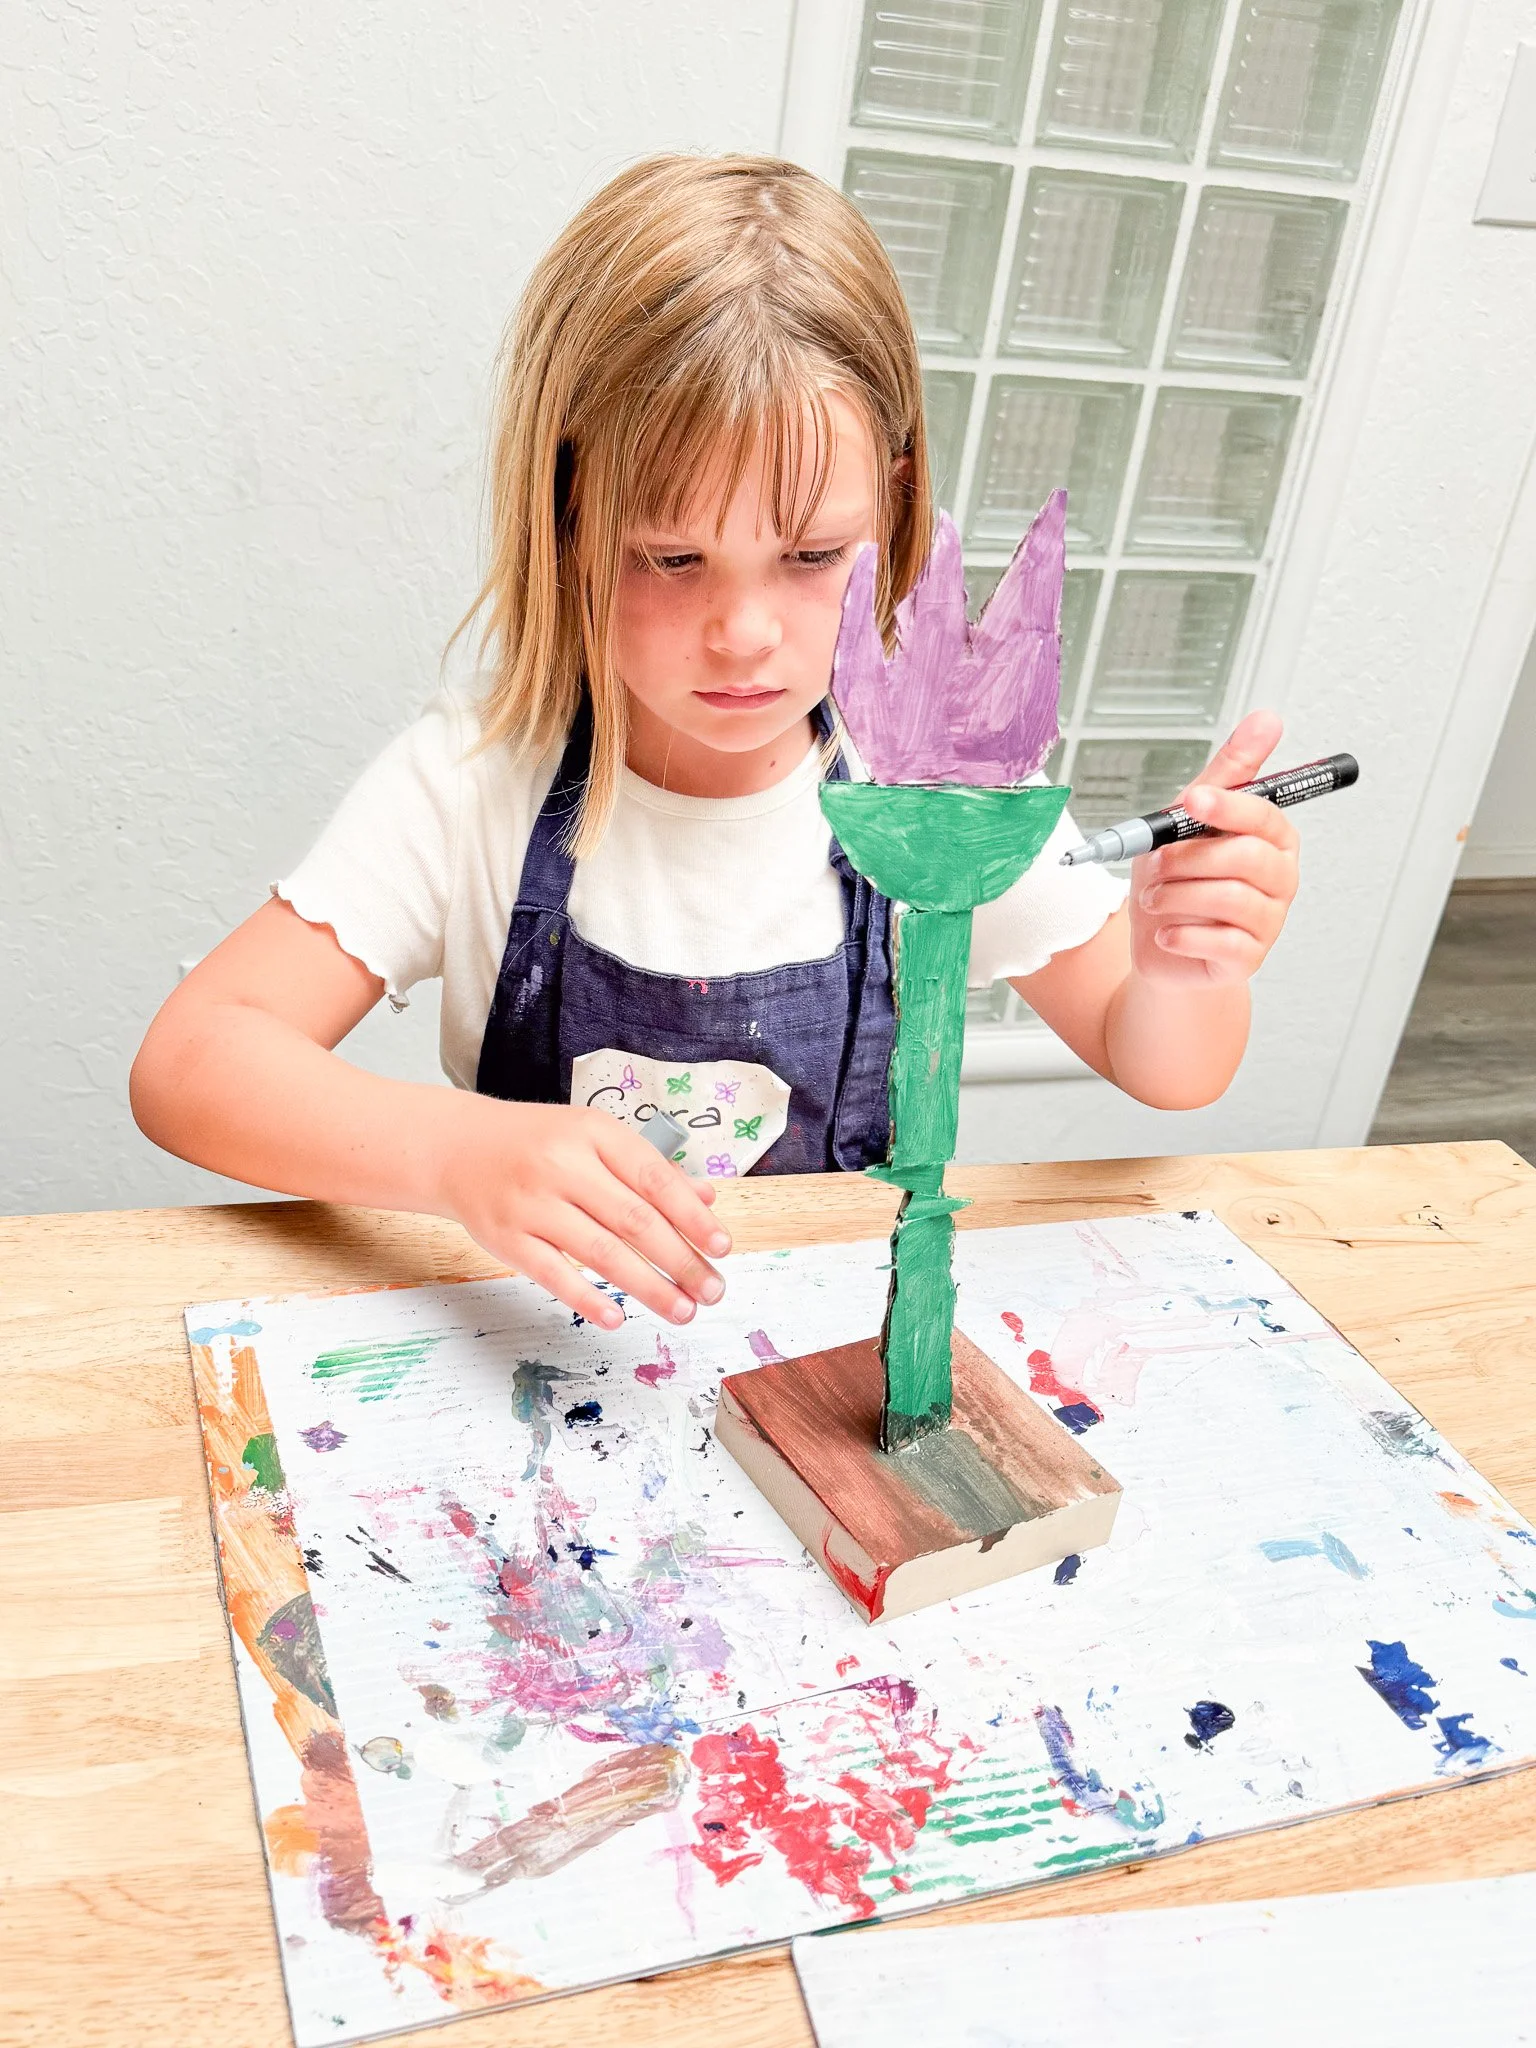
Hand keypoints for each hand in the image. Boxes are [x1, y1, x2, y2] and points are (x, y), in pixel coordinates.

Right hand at [434, 1098, 730, 1327]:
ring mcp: (532, 1203)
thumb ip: (648, 1167)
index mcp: (593, 1133)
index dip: (693, 1216)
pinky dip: (587, 1298)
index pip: (654, 1178)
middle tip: (712, 1290)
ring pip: (601, 1252)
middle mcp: (562, 1165)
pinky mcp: (506, 1238)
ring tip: (682, 1310)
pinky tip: (618, 1317)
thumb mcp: (592, 1138)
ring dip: (648, 1286)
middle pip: (634, 1220)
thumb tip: (707, 1199)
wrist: (457, 1149)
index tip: (722, 1247)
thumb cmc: (538, 1144)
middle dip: (681, 1260)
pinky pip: (553, 1274)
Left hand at [1128, 710, 1299, 987]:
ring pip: (1228, 896)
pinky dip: (1180, 934)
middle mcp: (1279, 876)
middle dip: (1187, 859)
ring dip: (1175, 895)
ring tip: (1154, 898)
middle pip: (1245, 856)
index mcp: (1272, 837)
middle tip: (1156, 865)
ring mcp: (1269, 919)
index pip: (1263, 814)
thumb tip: (1267, 719)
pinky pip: (1218, 940)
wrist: (1162, 946)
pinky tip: (1167, 932)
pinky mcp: (1249, 957)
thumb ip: (1227, 772)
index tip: (1192, 800)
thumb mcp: (1190, 818)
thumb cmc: (1179, 878)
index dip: (1226, 806)